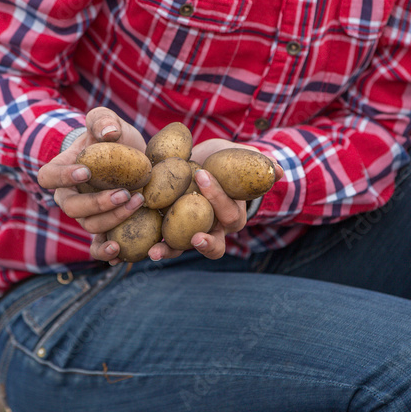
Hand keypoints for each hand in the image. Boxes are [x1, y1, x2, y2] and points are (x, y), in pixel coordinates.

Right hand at [37, 108, 147, 255]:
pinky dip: (105, 253)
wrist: (129, 158)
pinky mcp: (103, 230)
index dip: (63, 177)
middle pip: (72, 208)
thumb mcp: (106, 122)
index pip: (48, 177)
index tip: (86, 171)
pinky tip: (119, 251)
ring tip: (138, 203)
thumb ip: (103, 120)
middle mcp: (69, 198)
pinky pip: (98, 246)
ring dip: (112, 218)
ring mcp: (85, 216)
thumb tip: (109, 133)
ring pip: (90, 225)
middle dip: (97, 202)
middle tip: (124, 192)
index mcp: (61, 171)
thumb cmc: (111, 138)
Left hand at [142, 139, 283, 261]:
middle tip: (186, 238)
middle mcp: (212, 228)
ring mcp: (189, 231)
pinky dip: (146, 244)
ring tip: (153, 253)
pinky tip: (132, 246)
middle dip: (198, 242)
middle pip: (209, 243)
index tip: (203, 181)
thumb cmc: (226, 161)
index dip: (218, 201)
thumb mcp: (242, 158)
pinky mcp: (168, 228)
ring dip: (168, 252)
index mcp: (231, 215)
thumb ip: (259, 164)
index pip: (228, 214)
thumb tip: (278, 171)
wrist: (200, 162)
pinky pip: (158, 240)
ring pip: (182, 248)